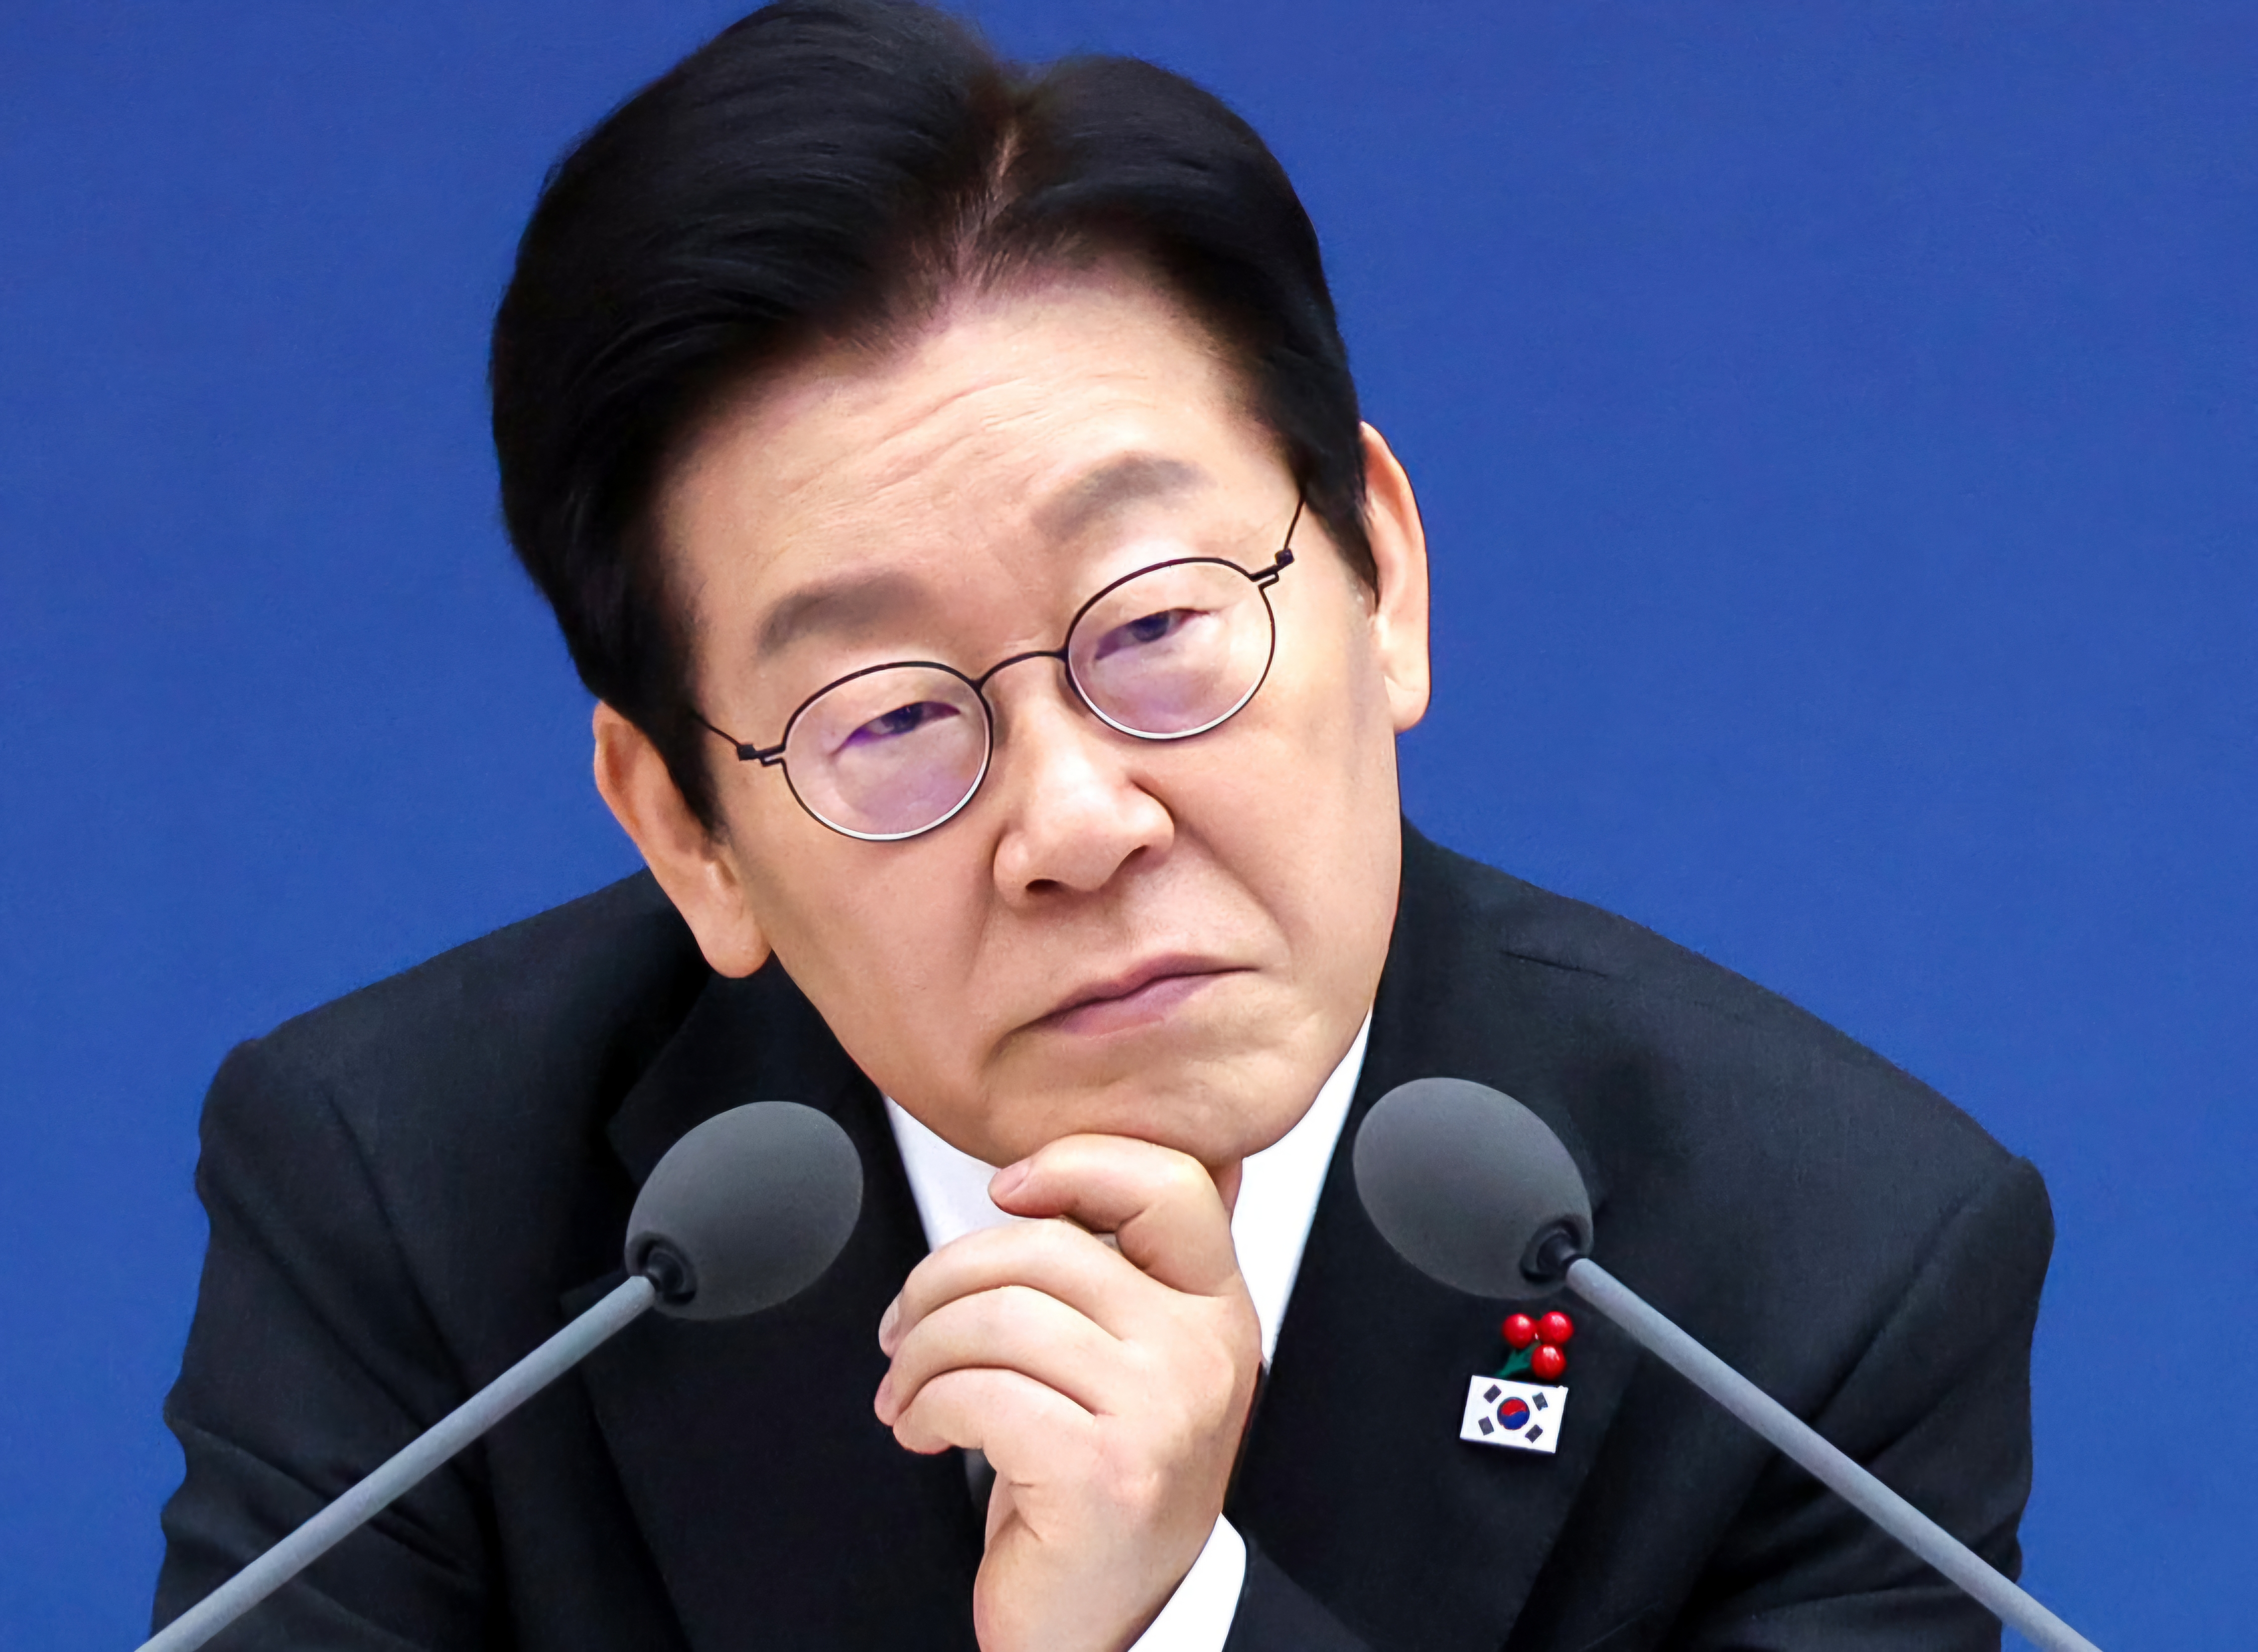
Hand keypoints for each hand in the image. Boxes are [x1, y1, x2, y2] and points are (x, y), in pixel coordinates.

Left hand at [873, 1135, 1261, 1651]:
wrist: (1113, 1620)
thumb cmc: (1100, 1485)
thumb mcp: (1129, 1363)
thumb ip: (1111, 1273)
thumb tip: (1035, 1184)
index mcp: (1214, 1307)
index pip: (1168, 1182)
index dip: (1076, 1162)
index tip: (1007, 1189)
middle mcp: (1202, 1352)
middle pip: (1045, 1248)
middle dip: (942, 1281)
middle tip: (907, 1327)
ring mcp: (1162, 1412)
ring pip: (1000, 1317)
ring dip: (920, 1352)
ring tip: (906, 1389)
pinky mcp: (1105, 1472)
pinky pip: (979, 1394)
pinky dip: (925, 1407)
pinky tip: (921, 1430)